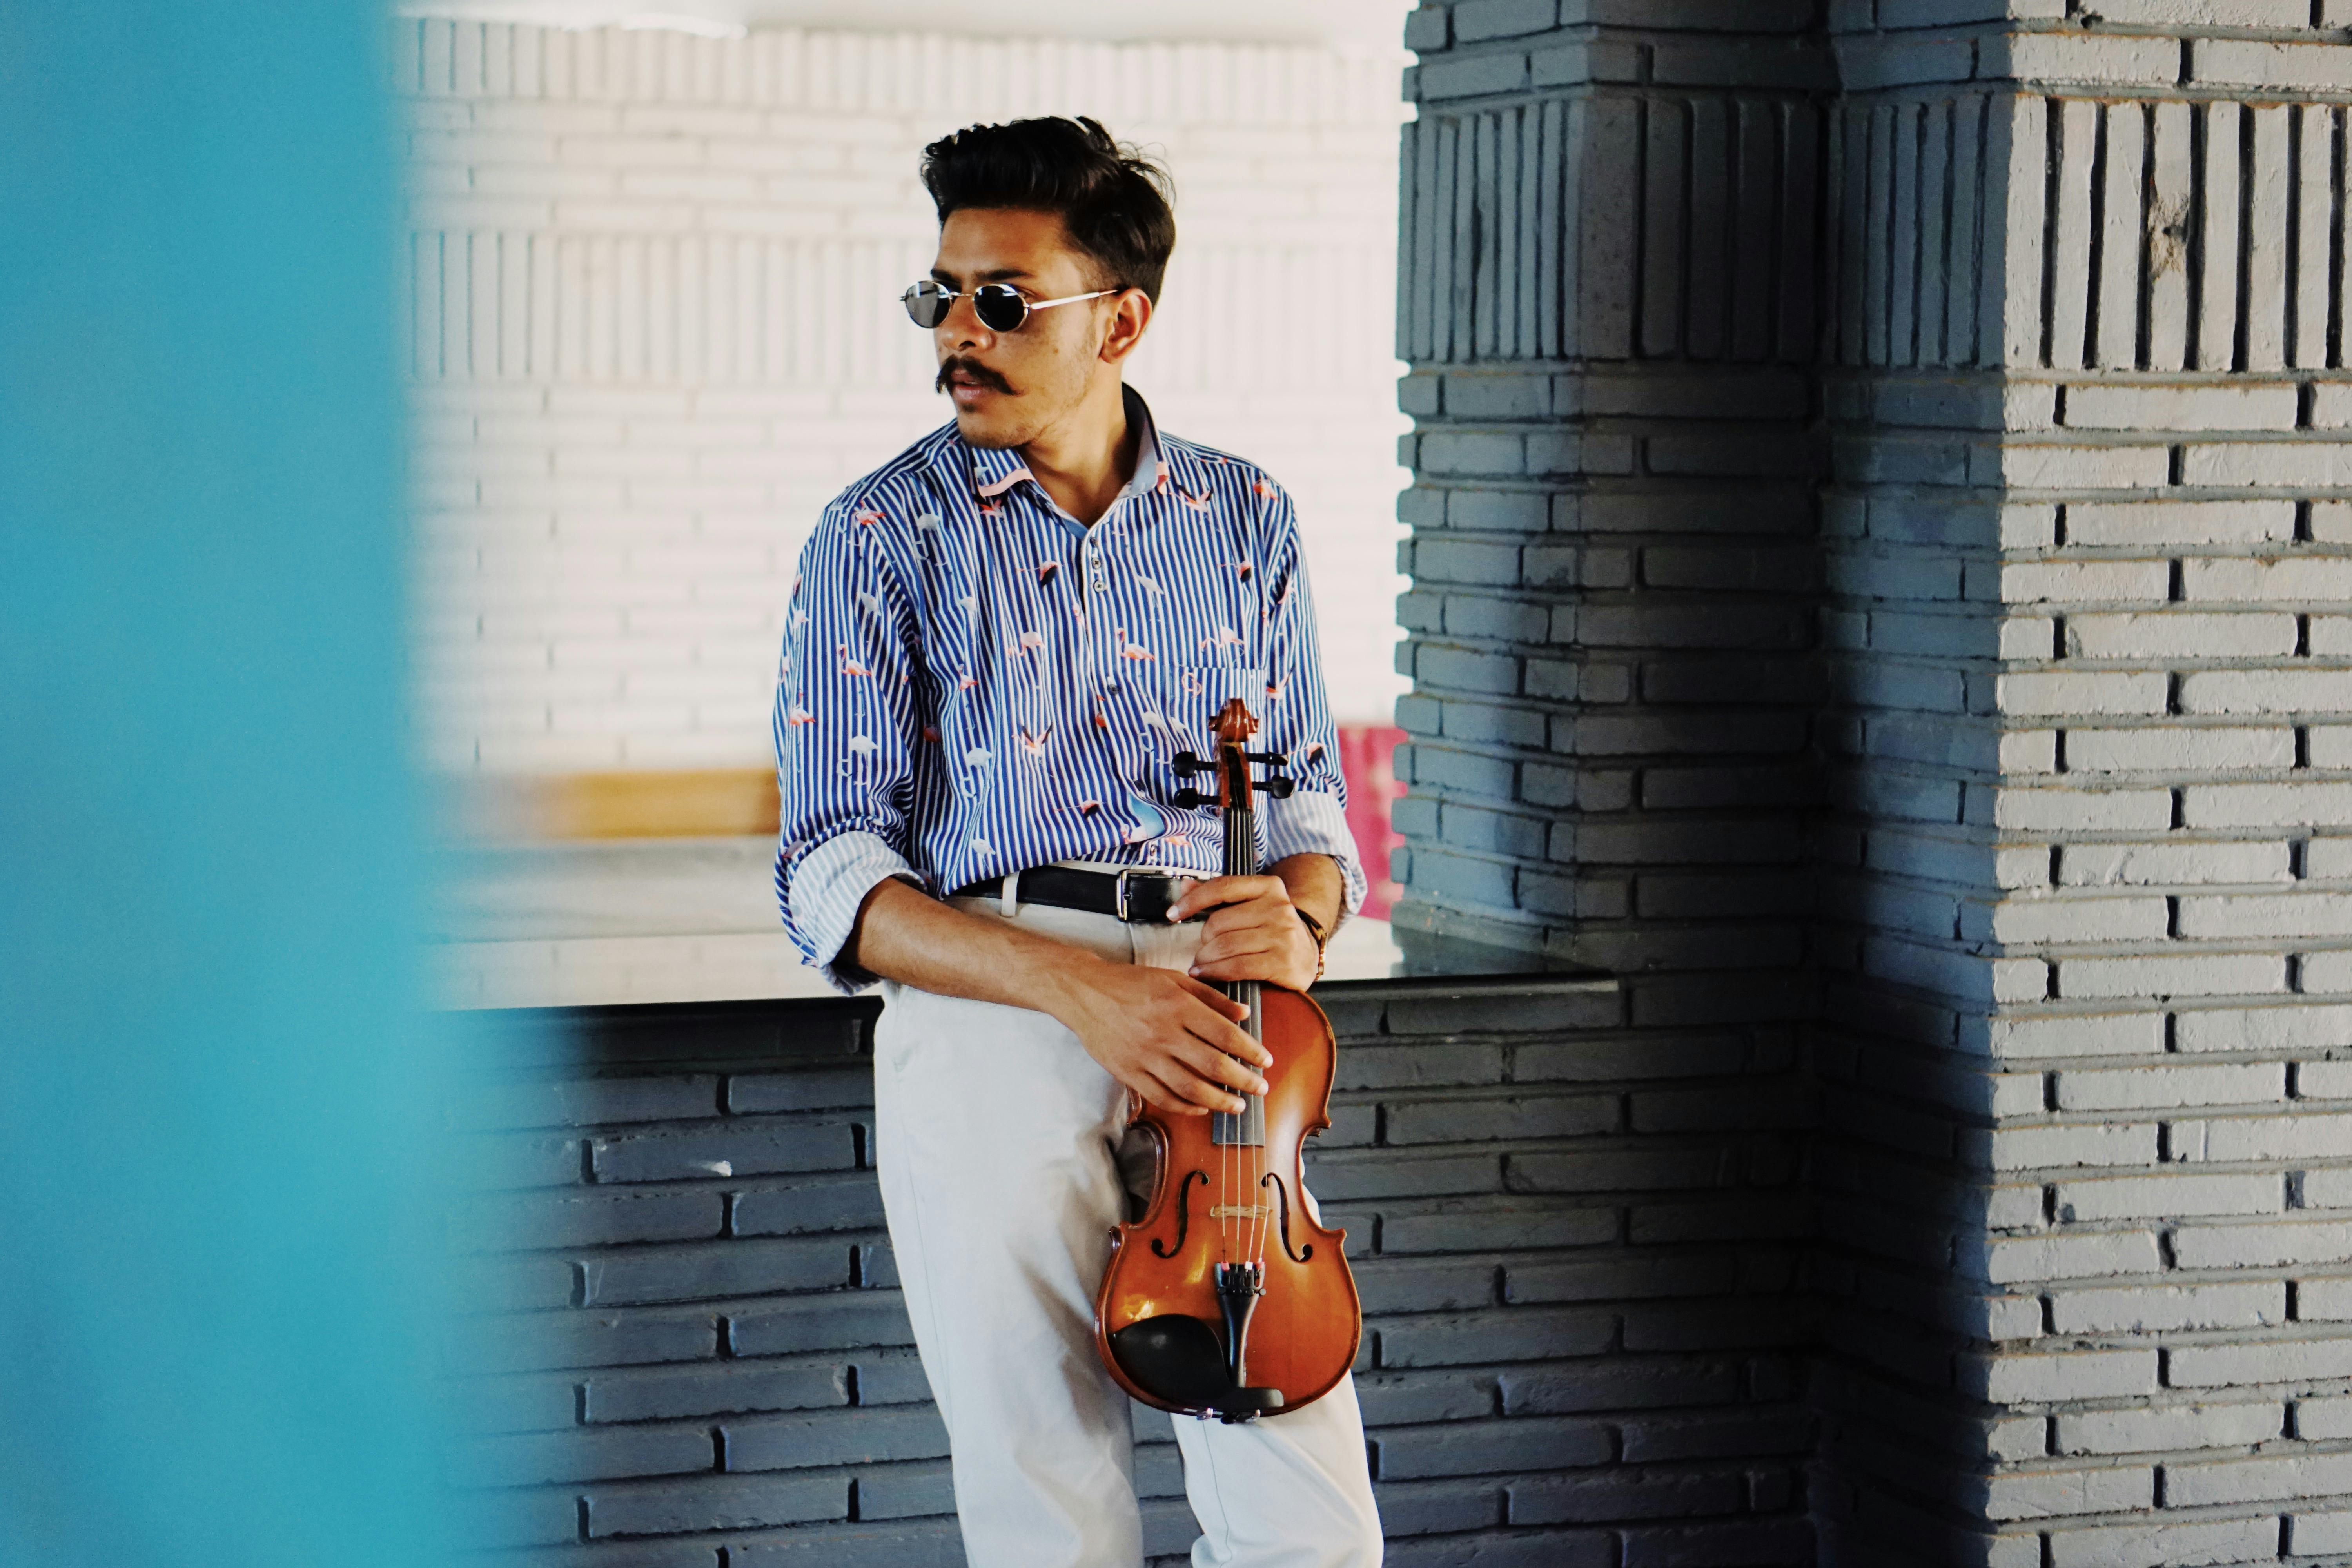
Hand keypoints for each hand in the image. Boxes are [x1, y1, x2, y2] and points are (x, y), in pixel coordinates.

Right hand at [1046, 956, 1271, 1117]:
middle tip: (1260, 1088)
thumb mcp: (1174, 979)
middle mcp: (1163, 1033)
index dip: (1250, 1051)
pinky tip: (1202, 1107)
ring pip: (1189, 1088)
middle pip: (1212, 1065)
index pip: (1224, 1035)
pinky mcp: (1128, 1073)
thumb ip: (1211, 996)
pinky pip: (1162, 1097)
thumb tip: (1244, 1014)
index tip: (1266, 1062)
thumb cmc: (1132, 984)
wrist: (1085, 993)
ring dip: (1219, 1101)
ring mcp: (1144, 1056)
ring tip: (1237, 1105)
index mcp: (1178, 1006)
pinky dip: (1186, 1107)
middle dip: (1243, 1081)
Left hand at [1168, 875, 1320, 992]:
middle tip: (1201, 951)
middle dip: (1203, 940)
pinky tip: (1206, 973)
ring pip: (1226, 945)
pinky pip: (1237, 966)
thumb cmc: (1270, 930)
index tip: (1173, 914)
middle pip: (1220, 922)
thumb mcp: (1250, 906)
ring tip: (1200, 964)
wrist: (1305, 954)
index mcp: (1268, 887)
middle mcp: (1278, 907)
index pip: (1222, 887)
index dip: (1192, 901)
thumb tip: (1185, 885)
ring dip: (1205, 959)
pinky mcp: (1282, 961)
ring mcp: (1282, 934)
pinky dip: (1215, 972)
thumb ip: (1219, 896)